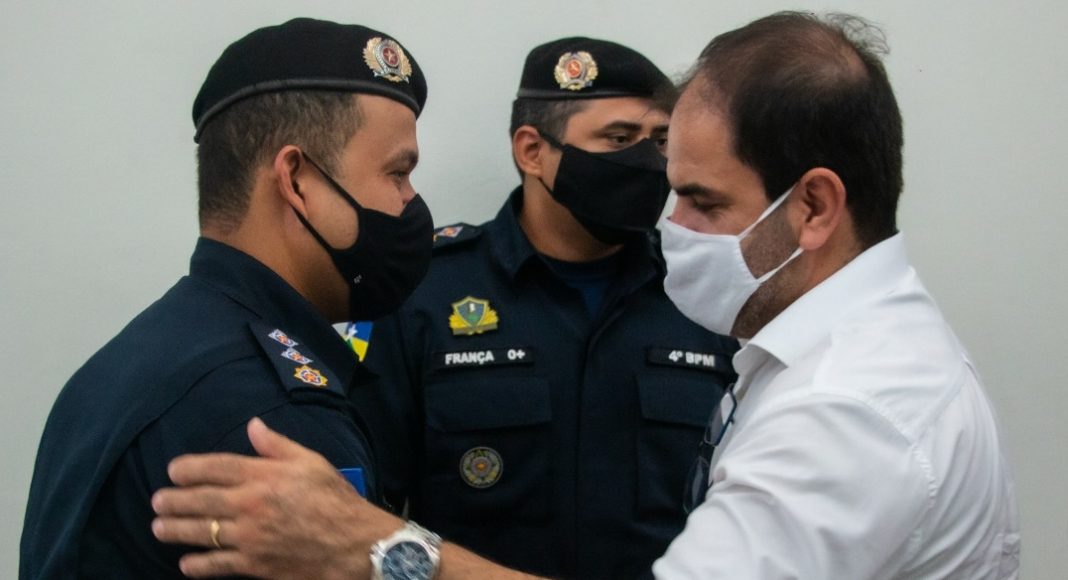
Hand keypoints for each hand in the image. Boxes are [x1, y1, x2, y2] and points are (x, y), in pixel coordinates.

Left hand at [151, 417, 402, 578]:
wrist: (353, 544)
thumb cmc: (334, 499)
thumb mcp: (311, 461)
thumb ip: (277, 445)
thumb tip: (253, 425)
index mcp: (262, 476)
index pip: (215, 467)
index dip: (189, 468)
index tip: (173, 471)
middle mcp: (249, 505)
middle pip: (200, 501)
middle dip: (173, 501)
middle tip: (157, 501)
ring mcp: (248, 537)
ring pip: (201, 533)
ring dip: (175, 531)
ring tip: (159, 528)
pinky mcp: (253, 565)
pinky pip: (217, 565)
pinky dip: (198, 565)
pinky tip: (186, 564)